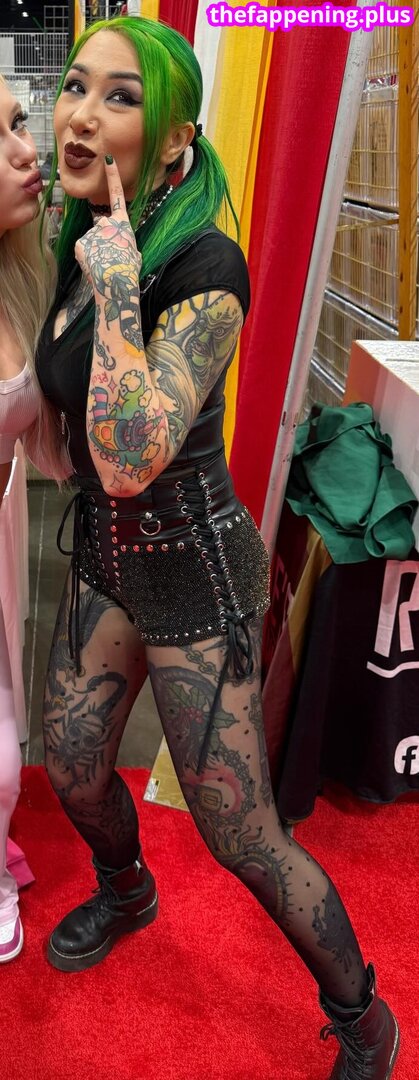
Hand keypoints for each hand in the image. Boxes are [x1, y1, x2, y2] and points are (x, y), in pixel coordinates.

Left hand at [74, 156, 141, 299]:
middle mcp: (106, 222)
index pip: (117, 194)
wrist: (116, 282)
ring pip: (92, 240)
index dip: (112, 176)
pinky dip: (87, 257)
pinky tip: (94, 265)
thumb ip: (127, 244)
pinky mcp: (81, 242)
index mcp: (123, 224)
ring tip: (104, 263)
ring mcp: (92, 231)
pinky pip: (83, 249)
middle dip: (104, 239)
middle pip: (102, 227)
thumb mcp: (135, 254)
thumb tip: (124, 248)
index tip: (108, 158)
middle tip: (110, 257)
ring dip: (96, 250)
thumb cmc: (129, 271)